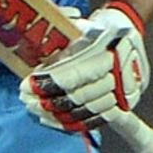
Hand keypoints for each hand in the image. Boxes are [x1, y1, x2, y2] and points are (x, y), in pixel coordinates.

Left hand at [19, 3, 148, 133]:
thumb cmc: (97, 30)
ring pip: (86, 111)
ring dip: (56, 114)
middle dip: (47, 102)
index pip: (75, 75)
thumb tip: (31, 50)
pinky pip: (96, 120)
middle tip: (26, 99)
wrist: (126, 32)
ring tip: (35, 109)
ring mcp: (125, 91)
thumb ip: (59, 43)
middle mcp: (120, 73)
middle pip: (79, 97)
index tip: (26, 86)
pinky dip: (72, 123)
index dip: (48, 84)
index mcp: (109, 52)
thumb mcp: (79, 29)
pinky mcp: (124, 104)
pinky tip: (51, 120)